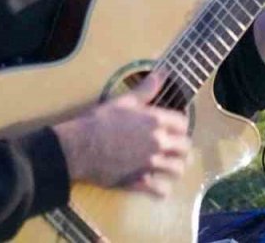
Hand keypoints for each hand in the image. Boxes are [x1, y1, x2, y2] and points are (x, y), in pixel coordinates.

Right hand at [52, 71, 190, 196]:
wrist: (79, 146)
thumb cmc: (99, 121)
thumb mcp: (123, 101)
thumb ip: (146, 90)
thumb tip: (161, 73)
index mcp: (156, 121)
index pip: (183, 124)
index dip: (179, 125)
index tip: (174, 128)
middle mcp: (158, 142)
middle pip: (185, 147)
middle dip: (181, 147)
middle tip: (174, 148)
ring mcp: (150, 164)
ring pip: (177, 169)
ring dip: (176, 168)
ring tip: (170, 167)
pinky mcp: (138, 181)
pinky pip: (160, 190)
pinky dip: (162, 190)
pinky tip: (159, 187)